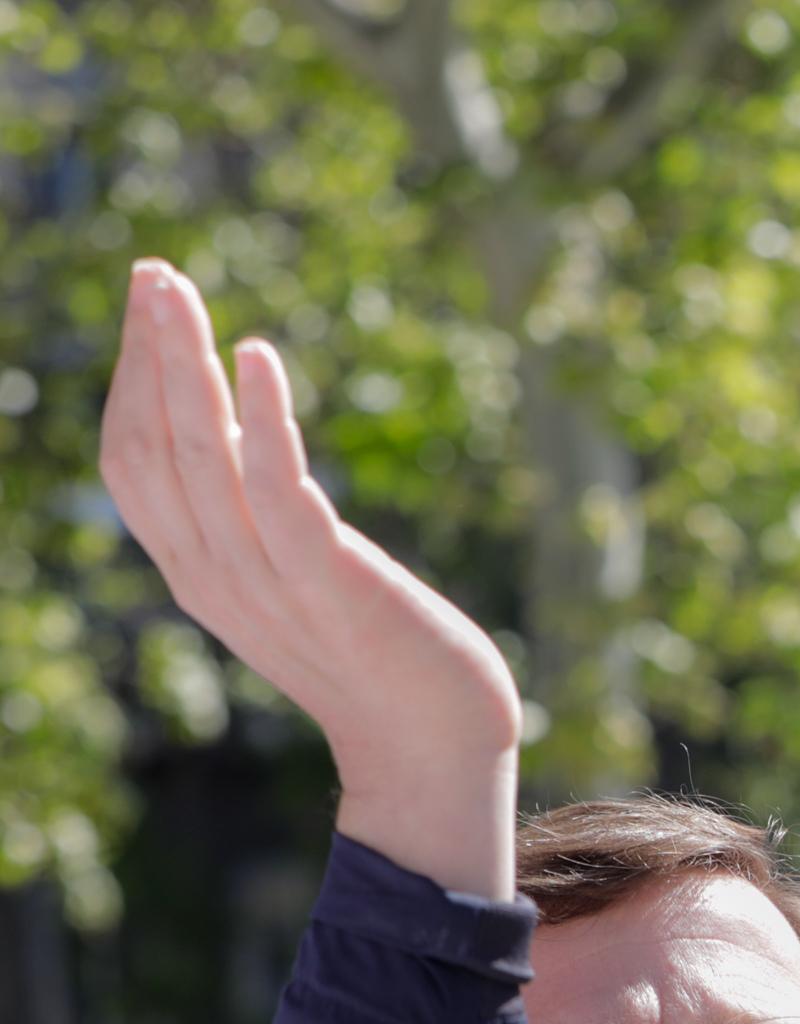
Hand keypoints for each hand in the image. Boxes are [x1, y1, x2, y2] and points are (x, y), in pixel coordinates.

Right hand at [99, 260, 518, 899]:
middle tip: (153, 271)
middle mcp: (213, 577)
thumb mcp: (292, 582)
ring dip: (185, 367)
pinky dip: (263, 420)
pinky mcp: (330, 586)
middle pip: (150, 447)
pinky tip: (258, 356)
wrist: (437, 745)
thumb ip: (254, 522)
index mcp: (197, 573)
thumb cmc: (378, 656)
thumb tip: (238, 435)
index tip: (150, 307)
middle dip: (147, 354)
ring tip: (180, 293)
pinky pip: (278, 493)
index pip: (131, 462)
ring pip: (200, 458)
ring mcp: (267, 584)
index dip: (132, 380)